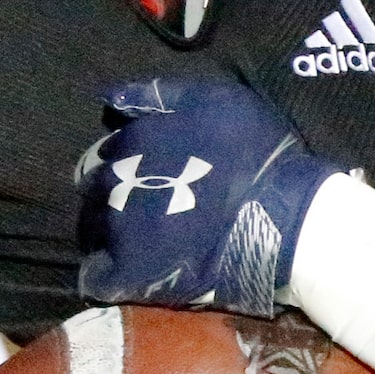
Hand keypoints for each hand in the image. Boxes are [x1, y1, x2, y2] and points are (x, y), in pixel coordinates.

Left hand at [77, 78, 340, 315]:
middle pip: (95, 187)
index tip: (145, 172)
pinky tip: (124, 272)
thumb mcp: (213, 100)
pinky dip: (104, 274)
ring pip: (91, 227)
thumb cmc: (256, 154)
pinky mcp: (130, 272)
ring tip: (136, 239)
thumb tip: (115, 98)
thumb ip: (161, 96)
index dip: (123, 161)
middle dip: (110, 192)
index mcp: (133, 141)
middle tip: (143, 205)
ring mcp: (120, 228)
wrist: (284, 218)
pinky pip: (97, 277)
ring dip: (105, 230)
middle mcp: (116, 181)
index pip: (106, 151)